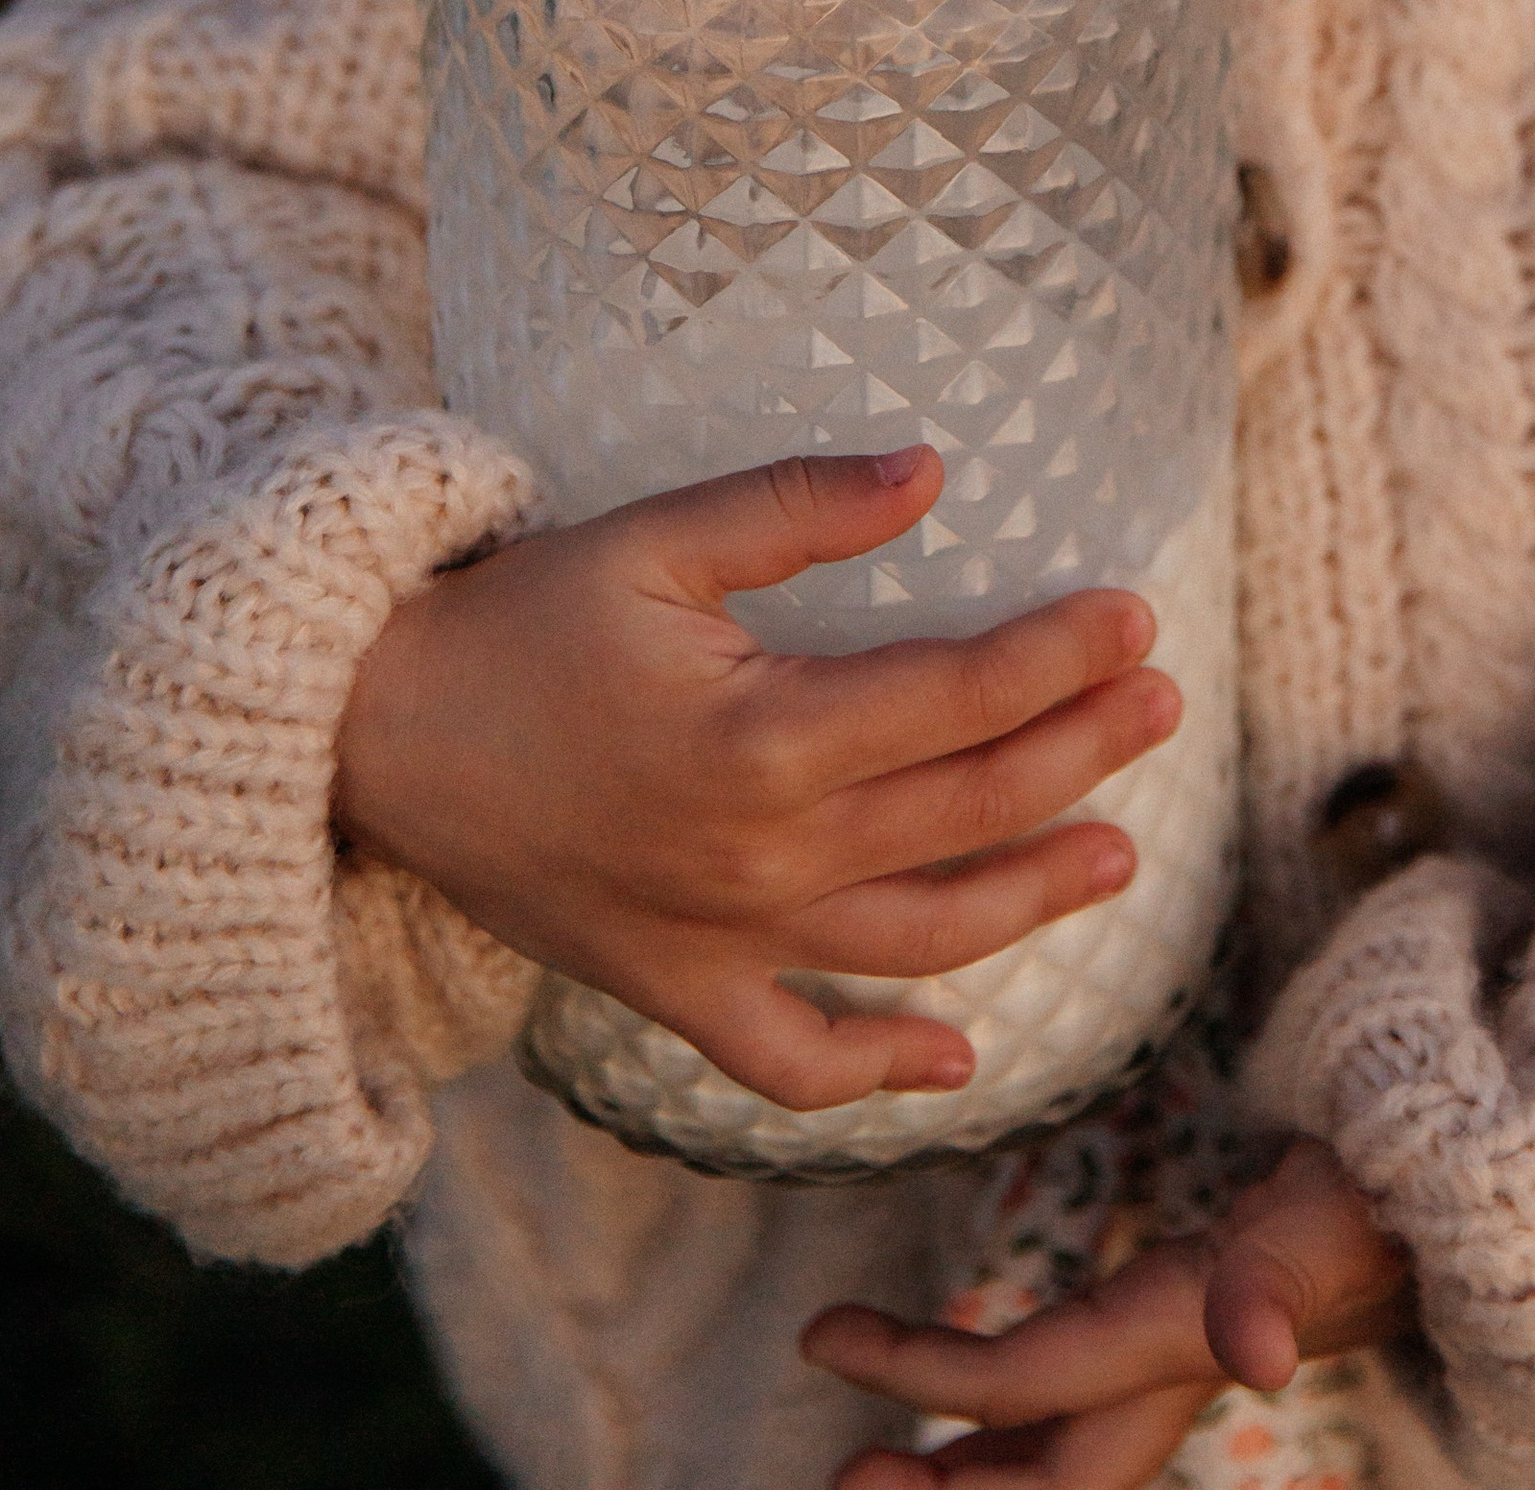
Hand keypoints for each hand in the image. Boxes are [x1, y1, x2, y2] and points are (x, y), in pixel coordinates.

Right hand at [332, 445, 1177, 1108]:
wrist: (373, 740)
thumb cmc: (518, 622)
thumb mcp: (657, 538)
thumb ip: (801, 506)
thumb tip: (933, 467)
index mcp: (764, 737)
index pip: (959, 697)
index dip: (1060, 656)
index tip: (1137, 618)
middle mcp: (760, 858)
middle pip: (964, 811)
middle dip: (1079, 753)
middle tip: (1161, 704)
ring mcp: (722, 941)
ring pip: (918, 938)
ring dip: (1031, 898)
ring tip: (1117, 854)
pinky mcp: (673, 991)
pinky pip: (794, 1060)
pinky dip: (878, 1067)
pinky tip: (957, 1053)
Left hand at [803, 1133, 1411, 1487]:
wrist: (1431, 1191)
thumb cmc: (1376, 1194)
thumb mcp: (1328, 1226)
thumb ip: (1283, 1280)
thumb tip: (1258, 1355)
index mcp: (1170, 1341)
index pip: (1022, 1385)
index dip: (919, 1375)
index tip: (823, 1338)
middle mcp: (1158, 1371)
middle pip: (1033, 1472)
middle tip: (843, 1474)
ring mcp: (1164, 1360)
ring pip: (1043, 1448)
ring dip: (959, 1469)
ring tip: (869, 1468)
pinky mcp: (1170, 1331)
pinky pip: (1066, 1401)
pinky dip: (997, 1419)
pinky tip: (956, 1428)